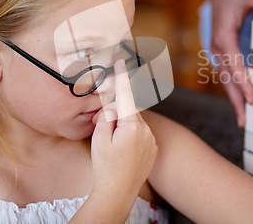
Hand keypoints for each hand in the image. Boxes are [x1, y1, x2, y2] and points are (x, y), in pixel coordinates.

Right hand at [90, 59, 157, 196]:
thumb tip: (114, 105)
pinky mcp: (153, 148)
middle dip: (117, 112)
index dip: (122, 76)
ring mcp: (151, 140)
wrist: (118, 192)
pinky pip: (141, 134)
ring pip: (135, 123)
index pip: (126, 95)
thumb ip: (107, 116)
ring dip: (124, 126)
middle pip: (129, 111)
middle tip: (105, 128)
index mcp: (132, 125)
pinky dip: (131, 135)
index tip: (121, 60)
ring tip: (114, 147)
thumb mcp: (99, 138)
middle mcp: (146, 130)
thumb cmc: (105, 166)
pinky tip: (123, 152)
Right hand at [210, 0, 252, 126]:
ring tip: (245, 121)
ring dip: (234, 100)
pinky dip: (235, 90)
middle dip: (236, 100)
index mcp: (223, 36)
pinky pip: (228, 76)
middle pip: (226, 78)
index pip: (233, 63)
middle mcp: (218, 47)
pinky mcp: (223, 54)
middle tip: (246, 122)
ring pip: (226, 80)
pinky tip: (243, 103)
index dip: (243, 81)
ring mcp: (218, 52)